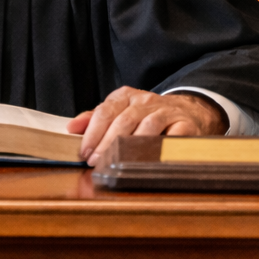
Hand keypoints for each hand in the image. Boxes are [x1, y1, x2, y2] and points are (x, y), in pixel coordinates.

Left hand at [69, 87, 228, 166]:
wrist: (187, 110)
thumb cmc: (146, 115)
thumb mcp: (119, 111)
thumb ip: (95, 119)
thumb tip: (71, 128)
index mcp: (125, 96)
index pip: (105, 112)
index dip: (93, 132)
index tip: (84, 151)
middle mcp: (145, 101)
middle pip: (123, 121)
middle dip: (107, 143)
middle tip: (96, 161)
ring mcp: (166, 112)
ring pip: (147, 127)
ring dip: (131, 147)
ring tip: (119, 162)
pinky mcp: (184, 124)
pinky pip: (172, 136)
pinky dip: (161, 148)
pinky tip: (149, 160)